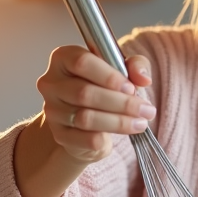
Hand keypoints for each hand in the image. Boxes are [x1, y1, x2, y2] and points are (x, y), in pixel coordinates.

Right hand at [36, 46, 156, 163]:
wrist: (89, 118)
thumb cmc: (105, 86)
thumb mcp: (123, 69)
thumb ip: (136, 65)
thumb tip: (143, 78)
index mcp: (63, 58)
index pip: (82, 62)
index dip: (109, 76)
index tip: (131, 87)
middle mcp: (51, 83)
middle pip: (85, 93)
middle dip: (122, 103)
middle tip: (146, 110)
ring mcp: (52, 110)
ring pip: (86, 118)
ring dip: (119, 122)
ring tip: (140, 123)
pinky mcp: (59, 134)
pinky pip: (85, 139)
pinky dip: (107, 138)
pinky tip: (123, 134)